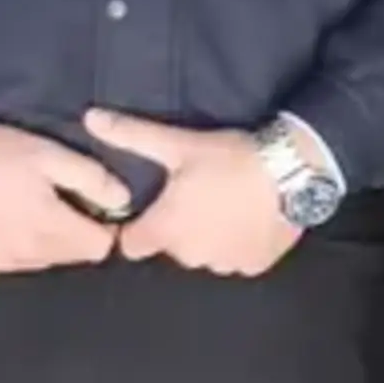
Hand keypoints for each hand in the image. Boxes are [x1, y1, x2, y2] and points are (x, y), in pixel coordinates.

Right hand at [0, 120, 131, 275]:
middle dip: (76, 232)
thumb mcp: (50, 154)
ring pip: (44, 262)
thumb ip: (92, 179)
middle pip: (73, 256)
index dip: (104, 226)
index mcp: (46, 228)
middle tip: (60, 200)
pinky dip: (17, 247)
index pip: (99, 248)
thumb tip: (123, 201)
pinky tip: (4, 220)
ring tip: (29, 207)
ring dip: (47, 241)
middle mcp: (23, 256)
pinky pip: (12, 263)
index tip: (93, 205)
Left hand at [84, 116, 297, 277]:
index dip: (140, 227)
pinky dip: (242, 245)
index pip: (132, 245)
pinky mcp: (255, 264)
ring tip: (230, 206)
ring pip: (207, 254)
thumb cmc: (230, 159)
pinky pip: (238, 259)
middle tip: (202, 197)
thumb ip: (132, 135)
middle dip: (182, 229)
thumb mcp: (178, 144)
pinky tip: (252, 220)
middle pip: (173, 248)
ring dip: (212, 238)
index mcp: (164, 230)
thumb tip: (89, 118)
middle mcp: (190, 255)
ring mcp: (225, 263)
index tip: (156, 209)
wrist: (294, 169)